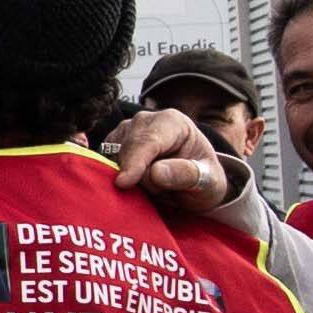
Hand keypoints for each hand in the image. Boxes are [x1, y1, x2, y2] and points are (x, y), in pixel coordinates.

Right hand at [106, 108, 257, 238]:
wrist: (195, 181)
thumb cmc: (204, 179)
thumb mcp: (209, 182)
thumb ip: (187, 174)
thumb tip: (155, 172)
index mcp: (172, 121)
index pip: (148, 140)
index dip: (134, 162)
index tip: (124, 183)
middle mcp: (144, 120)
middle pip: (127, 151)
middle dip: (140, 179)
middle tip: (165, 192)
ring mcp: (124, 132)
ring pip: (112, 161)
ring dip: (129, 181)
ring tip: (154, 187)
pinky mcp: (110, 146)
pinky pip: (103, 167)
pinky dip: (116, 180)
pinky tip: (136, 185)